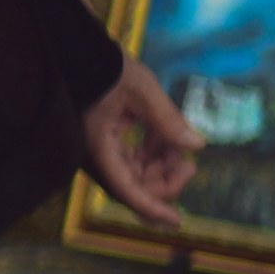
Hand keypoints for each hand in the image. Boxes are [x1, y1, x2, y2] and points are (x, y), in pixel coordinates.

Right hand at [81, 52, 198, 221]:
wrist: (77, 51)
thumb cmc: (104, 67)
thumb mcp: (142, 90)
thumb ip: (169, 120)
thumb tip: (197, 146)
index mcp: (98, 148)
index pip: (126, 189)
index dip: (152, 208)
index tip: (176, 222)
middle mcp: (95, 155)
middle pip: (133, 185)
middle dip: (164, 181)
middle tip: (190, 166)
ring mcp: (99, 149)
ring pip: (135, 173)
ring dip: (161, 166)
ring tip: (183, 147)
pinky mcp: (104, 140)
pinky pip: (132, 158)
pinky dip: (153, 153)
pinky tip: (168, 138)